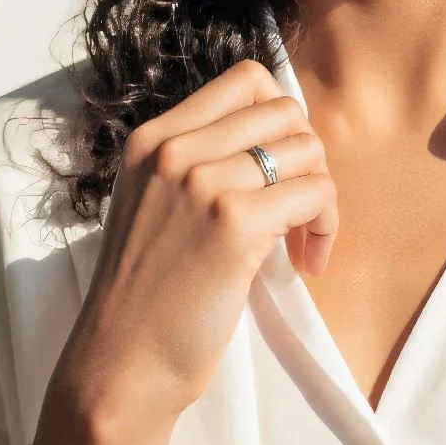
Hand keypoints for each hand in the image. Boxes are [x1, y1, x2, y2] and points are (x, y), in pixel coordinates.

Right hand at [43, 58, 337, 438]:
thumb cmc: (145, 297)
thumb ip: (197, 165)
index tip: (280, 168)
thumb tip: (278, 141)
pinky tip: (307, 263)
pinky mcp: (233, 222)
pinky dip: (324, 228)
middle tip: (299, 209)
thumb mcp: (153, 206)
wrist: (121, 364)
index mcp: (152, 139)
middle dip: (308, 158)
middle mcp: (174, 149)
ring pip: (307, 151)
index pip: (245, 80)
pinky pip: (315, 194)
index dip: (281, 119)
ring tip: (304, 242)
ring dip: (321, 197)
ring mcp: (201, 182)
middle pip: (284, 110)